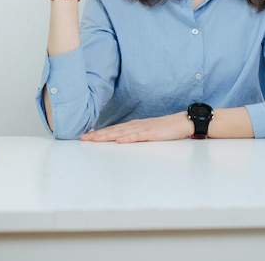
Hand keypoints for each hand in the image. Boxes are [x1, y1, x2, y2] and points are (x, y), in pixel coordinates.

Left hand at [80, 112, 194, 143]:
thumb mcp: (147, 133)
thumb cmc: (165, 129)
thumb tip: (121, 141)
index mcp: (133, 126)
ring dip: (107, 135)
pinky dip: (128, 138)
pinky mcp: (152, 133)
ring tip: (94, 139)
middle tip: (83, 138)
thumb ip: (134, 136)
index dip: (99, 133)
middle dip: (97, 135)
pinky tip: (119, 140)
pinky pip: (138, 136)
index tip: (85, 136)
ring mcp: (143, 128)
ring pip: (121, 132)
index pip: (112, 130)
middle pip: (113, 130)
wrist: (182, 122)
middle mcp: (135, 125)